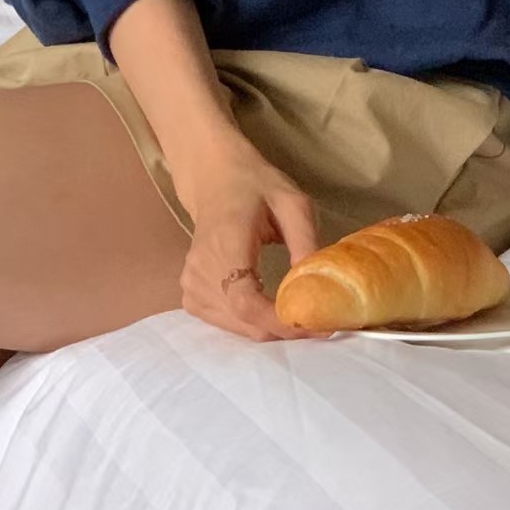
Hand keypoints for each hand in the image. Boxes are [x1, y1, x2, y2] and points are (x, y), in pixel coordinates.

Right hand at [176, 135, 324, 342]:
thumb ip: (305, 242)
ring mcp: (191, 284)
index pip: (245, 301)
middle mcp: (201, 269)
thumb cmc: (256, 187)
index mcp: (226, 243)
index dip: (278, 322)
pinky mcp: (190, 294)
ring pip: (235, 328)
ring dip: (270, 331)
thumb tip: (317, 288)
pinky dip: (251, 326)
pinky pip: (224, 324)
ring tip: (299, 317)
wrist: (215, 179)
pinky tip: (270, 312)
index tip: (313, 326)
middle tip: (319, 324)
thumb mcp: (292, 203)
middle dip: (284, 330)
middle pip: (243, 321)